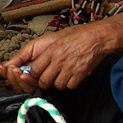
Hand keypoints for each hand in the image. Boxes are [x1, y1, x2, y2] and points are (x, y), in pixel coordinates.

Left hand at [0, 21, 120, 91]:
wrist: (95, 37)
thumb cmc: (75, 37)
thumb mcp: (54, 41)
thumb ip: (41, 53)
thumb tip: (27, 65)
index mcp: (50, 52)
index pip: (34, 70)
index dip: (34, 75)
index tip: (36, 74)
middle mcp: (59, 60)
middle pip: (44, 81)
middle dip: (44, 82)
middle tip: (49, 78)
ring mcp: (70, 67)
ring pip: (57, 85)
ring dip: (58, 83)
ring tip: (62, 75)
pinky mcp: (81, 73)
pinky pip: (70, 86)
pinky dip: (70, 83)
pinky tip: (72, 76)